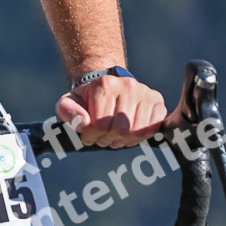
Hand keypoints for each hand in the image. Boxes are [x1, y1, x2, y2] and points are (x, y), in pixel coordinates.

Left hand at [56, 73, 170, 147]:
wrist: (107, 88)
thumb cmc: (88, 99)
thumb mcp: (69, 102)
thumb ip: (68, 111)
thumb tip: (82, 123)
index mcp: (105, 85)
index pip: (99, 125)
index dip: (91, 136)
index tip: (88, 134)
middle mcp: (127, 85)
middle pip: (120, 130)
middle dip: (108, 139)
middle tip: (102, 136)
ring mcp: (145, 93)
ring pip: (137, 131)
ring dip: (124, 140)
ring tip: (115, 135)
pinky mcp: (157, 102)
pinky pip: (152, 128)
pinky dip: (140, 136)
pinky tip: (130, 132)